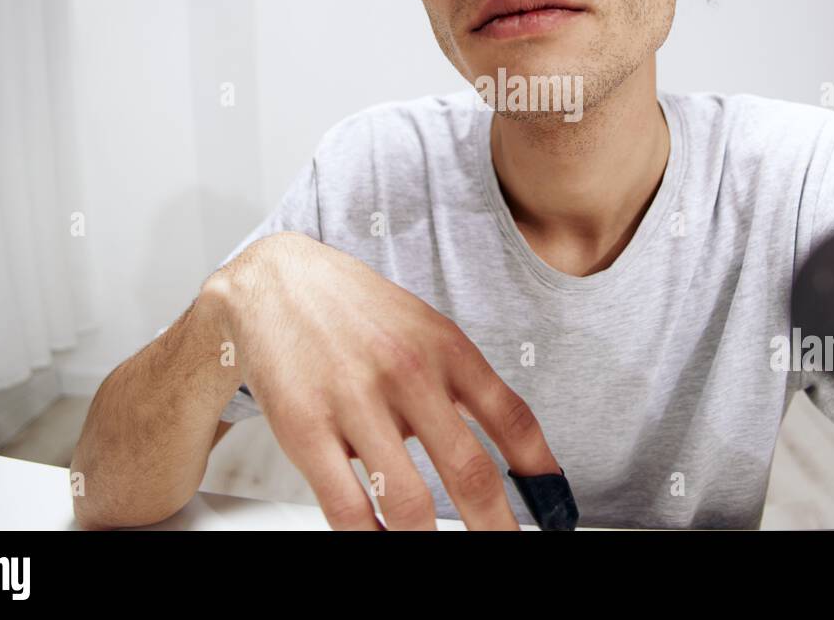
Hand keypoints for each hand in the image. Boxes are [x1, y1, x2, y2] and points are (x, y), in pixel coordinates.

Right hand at [203, 231, 561, 529]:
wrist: (277, 282)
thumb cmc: (358, 311)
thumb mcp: (425, 328)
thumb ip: (463, 385)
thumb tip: (507, 456)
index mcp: (446, 347)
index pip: (511, 419)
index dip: (541, 473)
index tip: (556, 509)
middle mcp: (406, 372)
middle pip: (468, 470)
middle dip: (497, 527)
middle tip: (508, 549)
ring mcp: (354, 401)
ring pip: (407, 501)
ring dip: (431, 542)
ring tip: (441, 552)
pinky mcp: (304, 428)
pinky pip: (347, 507)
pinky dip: (373, 540)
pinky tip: (385, 544)